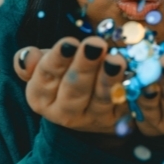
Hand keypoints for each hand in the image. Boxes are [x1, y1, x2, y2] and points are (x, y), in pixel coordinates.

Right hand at [13, 36, 128, 133]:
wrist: (86, 103)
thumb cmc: (62, 73)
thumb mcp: (44, 66)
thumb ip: (32, 61)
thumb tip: (27, 56)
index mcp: (41, 97)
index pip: (46, 78)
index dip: (57, 60)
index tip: (69, 42)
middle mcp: (64, 113)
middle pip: (74, 90)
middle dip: (85, 67)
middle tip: (95, 45)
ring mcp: (92, 119)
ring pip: (101, 99)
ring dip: (109, 79)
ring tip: (116, 60)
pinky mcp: (117, 120)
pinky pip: (125, 104)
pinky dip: (131, 89)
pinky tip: (136, 73)